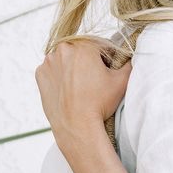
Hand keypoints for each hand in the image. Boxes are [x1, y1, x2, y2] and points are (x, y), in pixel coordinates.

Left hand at [34, 36, 131, 151]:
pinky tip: (68, 89)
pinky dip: (59, 75)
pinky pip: (53, 69)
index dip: (108, 58)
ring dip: (73, 66)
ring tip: (81, 85)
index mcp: (83, 46)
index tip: (108, 71)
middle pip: (81, 50)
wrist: (77, 126)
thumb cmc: (100, 103)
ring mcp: (48, 62)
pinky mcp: (40, 74)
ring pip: (66, 59)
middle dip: (89, 61)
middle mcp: (62, 49)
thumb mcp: (122, 81)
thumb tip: (133, 55)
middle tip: (95, 80)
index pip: (100, 45)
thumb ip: (130, 62)